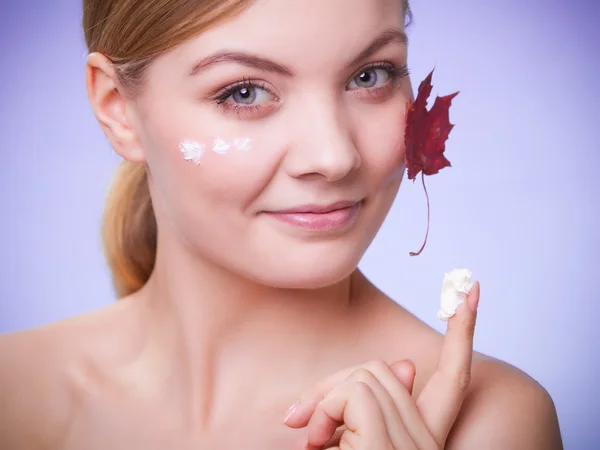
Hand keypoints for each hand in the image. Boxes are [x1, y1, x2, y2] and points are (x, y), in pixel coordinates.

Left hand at [284, 281, 479, 449]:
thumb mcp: (358, 446)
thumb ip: (379, 405)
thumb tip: (405, 365)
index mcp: (422, 439)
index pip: (455, 376)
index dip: (464, 332)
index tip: (470, 290)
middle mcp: (425, 440)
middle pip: (382, 369)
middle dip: (335, 384)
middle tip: (303, 422)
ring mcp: (410, 445)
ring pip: (364, 376)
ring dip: (326, 401)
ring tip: (313, 442)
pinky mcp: (385, 447)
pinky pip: (352, 395)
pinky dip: (324, 411)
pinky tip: (316, 443)